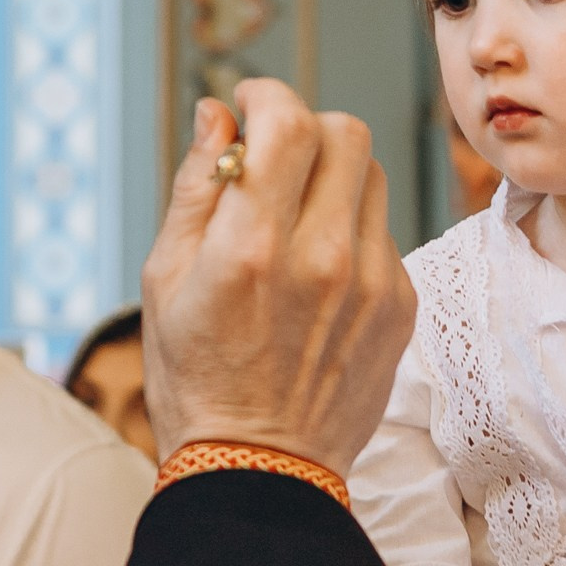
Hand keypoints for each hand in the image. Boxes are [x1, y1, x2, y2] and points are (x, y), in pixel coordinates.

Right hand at [140, 80, 413, 475]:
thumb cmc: (195, 373)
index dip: (267, 96)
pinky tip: (319, 273)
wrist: (260, 469)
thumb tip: (218, 114)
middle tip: (274, 154)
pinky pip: (384, 232)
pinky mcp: (400, 306)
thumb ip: (197, 186)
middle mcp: (323, 257)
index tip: (249, 105)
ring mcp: (372, 283)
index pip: (288, 121)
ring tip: (296, 216)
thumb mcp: (165, 277)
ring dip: (333, 175)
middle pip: (345, 132)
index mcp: (253, 246)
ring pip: (372, 177)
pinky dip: (351, 231)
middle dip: (305, 127)